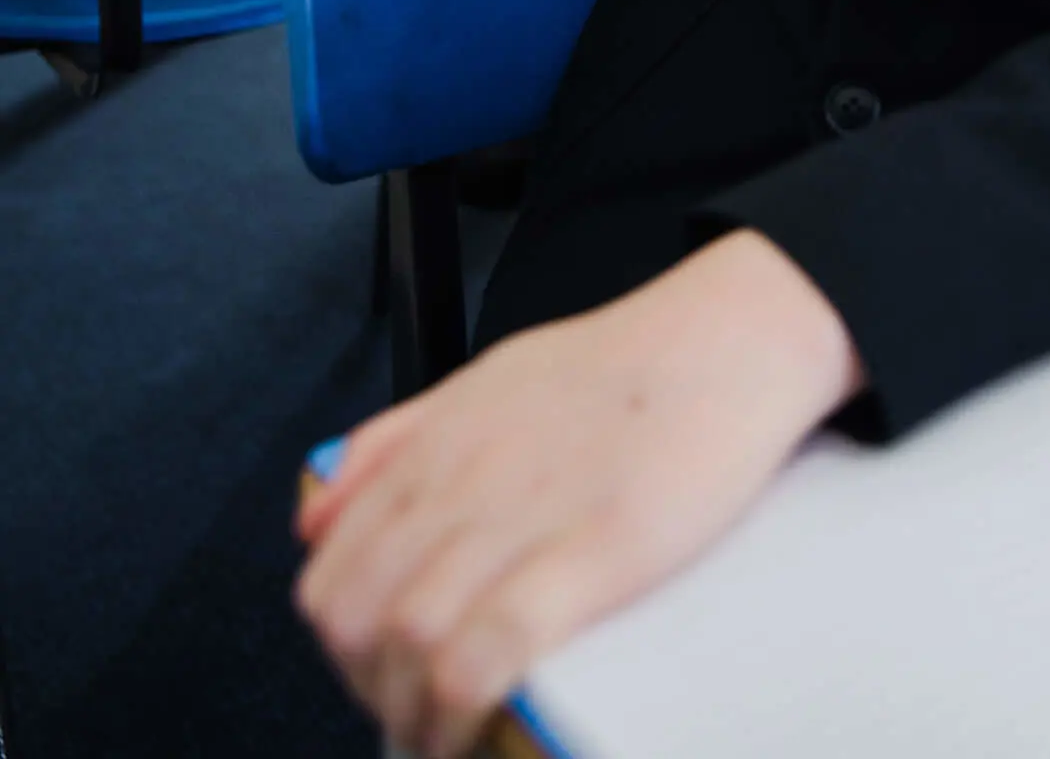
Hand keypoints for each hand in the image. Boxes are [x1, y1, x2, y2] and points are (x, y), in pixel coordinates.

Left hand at [295, 230, 862, 758]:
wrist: (725, 338)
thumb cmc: (622, 362)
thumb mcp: (488, 376)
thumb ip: (399, 441)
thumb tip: (316, 517)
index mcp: (435, 445)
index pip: (331, 571)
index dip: (340, 648)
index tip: (375, 676)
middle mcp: (460, 480)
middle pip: (355, 619)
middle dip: (369, 689)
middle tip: (410, 712)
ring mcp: (521, 517)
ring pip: (408, 644)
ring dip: (413, 715)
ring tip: (445, 736)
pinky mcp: (590, 553)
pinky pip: (485, 652)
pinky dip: (463, 709)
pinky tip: (478, 729)